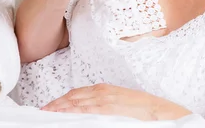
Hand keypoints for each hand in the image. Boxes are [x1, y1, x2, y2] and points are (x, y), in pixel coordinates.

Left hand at [40, 84, 191, 120]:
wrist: (161, 112)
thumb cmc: (143, 110)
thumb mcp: (120, 104)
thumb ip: (103, 106)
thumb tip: (89, 113)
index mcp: (104, 89)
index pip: (77, 93)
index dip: (62, 100)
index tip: (50, 106)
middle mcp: (102, 92)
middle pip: (73, 96)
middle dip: (57, 103)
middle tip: (43, 110)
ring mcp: (105, 100)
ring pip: (76, 102)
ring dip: (61, 107)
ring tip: (47, 113)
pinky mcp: (109, 108)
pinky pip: (86, 109)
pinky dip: (73, 110)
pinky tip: (64, 114)